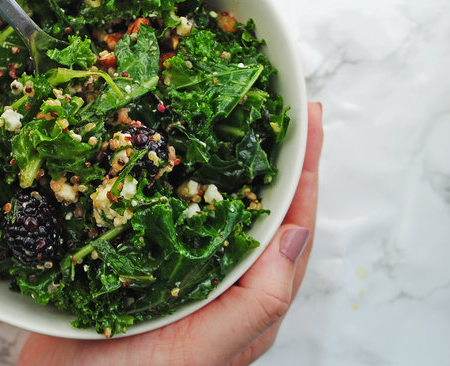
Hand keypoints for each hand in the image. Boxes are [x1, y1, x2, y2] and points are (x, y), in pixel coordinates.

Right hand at [18, 102, 323, 365]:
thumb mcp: (205, 349)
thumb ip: (256, 301)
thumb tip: (294, 235)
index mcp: (245, 300)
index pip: (287, 228)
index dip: (303, 174)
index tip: (309, 121)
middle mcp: (217, 279)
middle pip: (256, 208)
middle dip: (271, 158)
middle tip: (277, 107)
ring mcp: (178, 267)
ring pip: (211, 206)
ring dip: (224, 163)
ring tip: (231, 118)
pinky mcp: (140, 259)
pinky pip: (165, 211)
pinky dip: (172, 179)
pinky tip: (165, 154)